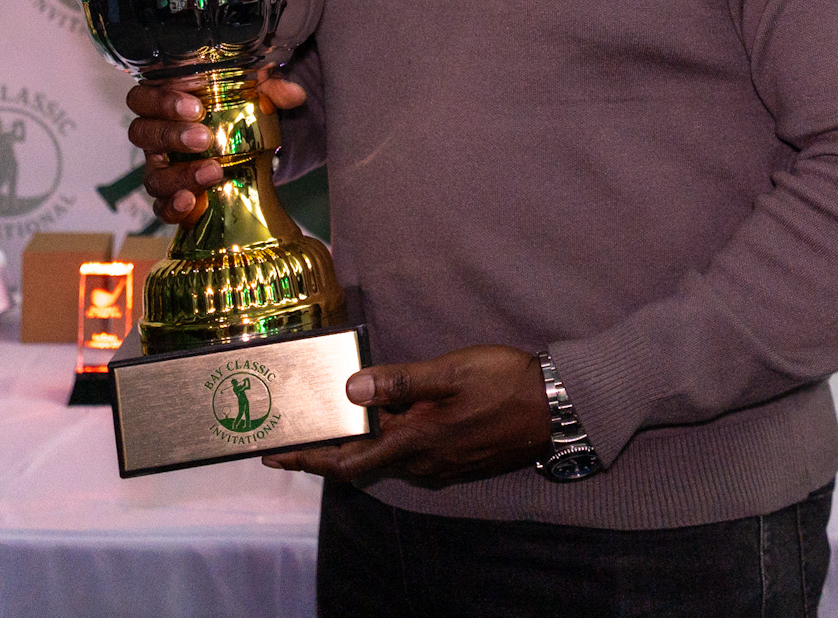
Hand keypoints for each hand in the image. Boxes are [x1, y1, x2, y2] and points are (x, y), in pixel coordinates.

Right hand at [125, 69, 306, 224]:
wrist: (249, 146)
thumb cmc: (237, 109)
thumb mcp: (255, 92)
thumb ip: (271, 88)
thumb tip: (295, 94)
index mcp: (165, 104)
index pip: (142, 98)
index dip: (160, 101)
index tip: (195, 106)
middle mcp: (156, 136)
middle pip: (142, 134)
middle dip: (171, 136)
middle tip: (204, 139)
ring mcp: (162, 169)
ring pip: (153, 175)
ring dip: (181, 175)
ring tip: (214, 172)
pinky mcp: (173, 198)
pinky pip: (161, 207)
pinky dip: (173, 208)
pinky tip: (191, 203)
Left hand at [262, 345, 550, 483]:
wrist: (559, 408)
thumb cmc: (506, 383)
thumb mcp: (452, 371)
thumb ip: (401, 380)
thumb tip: (352, 387)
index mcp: (417, 443)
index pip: (350, 462)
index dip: (311, 459)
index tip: (278, 454)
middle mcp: (424, 463)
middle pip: (363, 463)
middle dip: (328, 450)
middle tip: (296, 434)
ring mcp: (442, 466)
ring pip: (387, 458)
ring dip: (359, 443)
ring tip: (334, 419)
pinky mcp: (456, 460)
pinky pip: (410, 454)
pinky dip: (387, 440)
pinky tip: (385, 416)